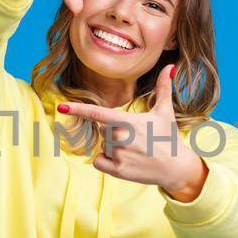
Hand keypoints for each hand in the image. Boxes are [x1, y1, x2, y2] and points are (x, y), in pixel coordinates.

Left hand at [58, 65, 207, 200]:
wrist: (176, 167)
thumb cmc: (168, 136)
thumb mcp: (165, 111)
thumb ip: (163, 88)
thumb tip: (170, 67)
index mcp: (128, 122)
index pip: (97, 114)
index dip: (78, 109)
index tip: (61, 107)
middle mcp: (121, 138)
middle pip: (102, 130)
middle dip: (114, 132)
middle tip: (135, 137)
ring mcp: (119, 155)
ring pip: (102, 146)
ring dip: (113, 147)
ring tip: (134, 150)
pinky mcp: (118, 171)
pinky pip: (98, 162)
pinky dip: (105, 161)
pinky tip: (123, 161)